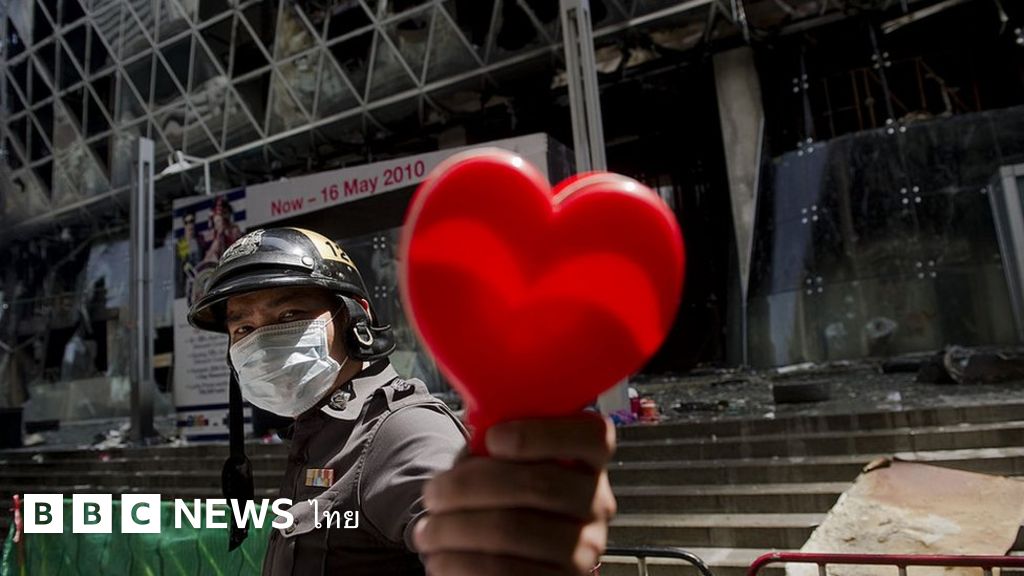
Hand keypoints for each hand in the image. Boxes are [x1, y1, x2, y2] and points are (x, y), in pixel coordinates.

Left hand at [414, 413, 616, 575]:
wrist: (502, 554)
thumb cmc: (498, 494)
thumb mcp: (499, 461)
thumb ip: (494, 443)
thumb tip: (472, 430)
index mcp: (589, 461)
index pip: (592, 437)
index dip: (542, 434)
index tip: (492, 437)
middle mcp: (596, 504)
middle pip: (540, 484)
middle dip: (470, 486)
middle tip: (433, 493)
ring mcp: (584, 549)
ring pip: (514, 530)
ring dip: (455, 529)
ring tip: (428, 531)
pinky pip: (505, 573)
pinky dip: (460, 564)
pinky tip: (440, 558)